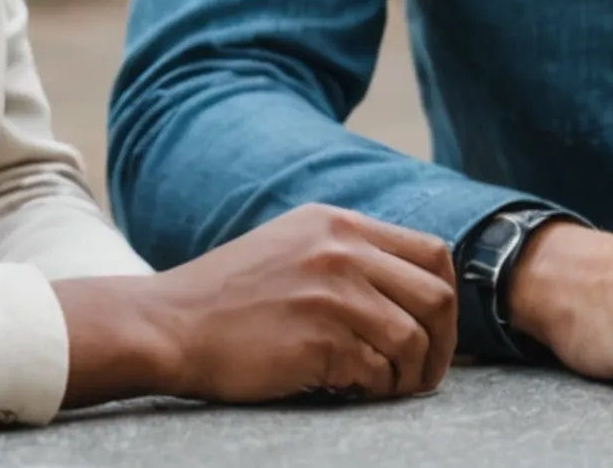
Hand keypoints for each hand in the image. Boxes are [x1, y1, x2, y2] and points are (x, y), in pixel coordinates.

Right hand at [54, 204, 457, 405]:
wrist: (168, 325)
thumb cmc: (229, 298)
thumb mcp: (293, 245)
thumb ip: (348, 253)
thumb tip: (409, 287)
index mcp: (339, 224)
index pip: (432, 254)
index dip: (444, 300)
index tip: (436, 331)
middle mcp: (341, 250)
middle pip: (436, 297)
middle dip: (443, 344)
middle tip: (426, 373)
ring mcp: (331, 294)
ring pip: (413, 339)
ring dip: (409, 374)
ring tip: (385, 386)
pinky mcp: (317, 339)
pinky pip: (377, 370)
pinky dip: (374, 388)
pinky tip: (350, 389)